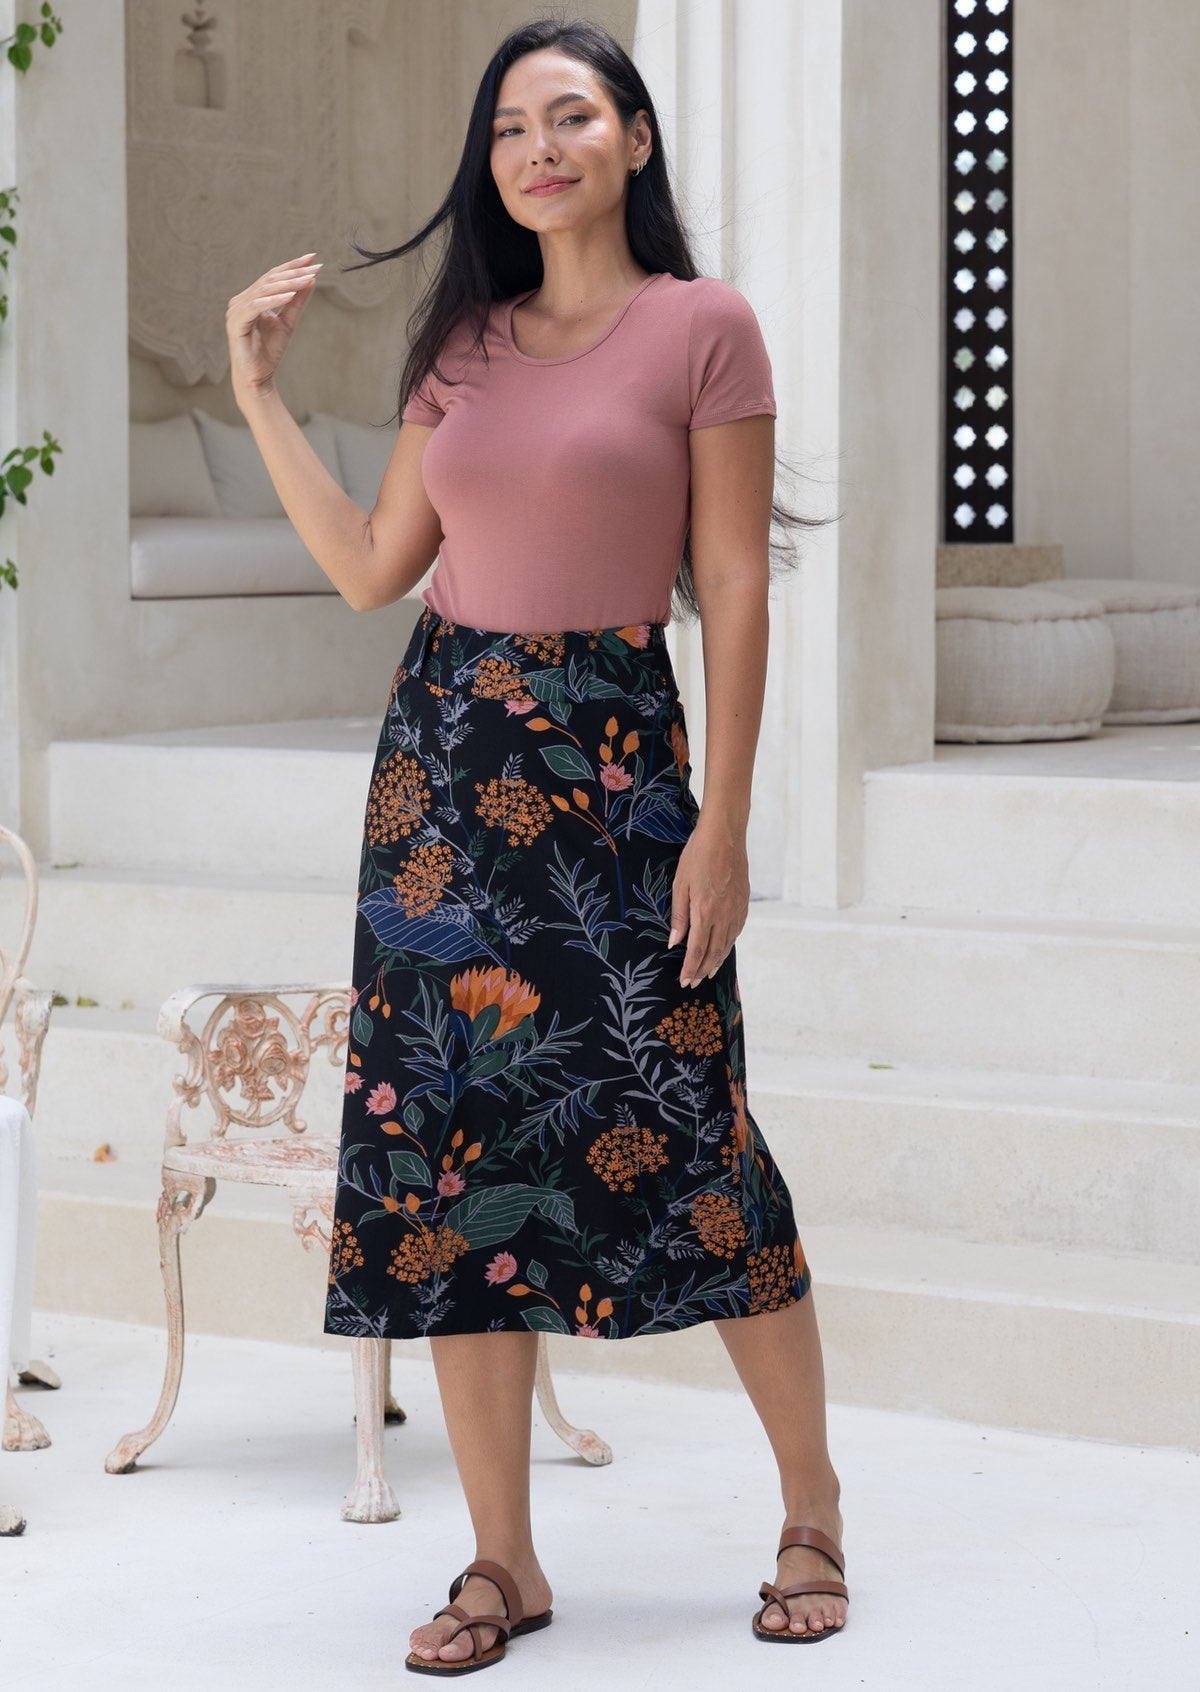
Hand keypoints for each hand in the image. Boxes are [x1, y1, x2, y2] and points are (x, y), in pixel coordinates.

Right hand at [226, 251, 320, 401]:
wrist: (257, 378)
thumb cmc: (269, 352)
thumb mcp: (288, 323)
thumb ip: (297, 302)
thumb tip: (311, 279)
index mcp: (251, 298)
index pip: (273, 276)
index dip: (292, 266)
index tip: (313, 258)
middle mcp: (241, 301)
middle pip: (269, 280)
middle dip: (294, 272)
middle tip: (315, 267)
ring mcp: (236, 311)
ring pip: (264, 290)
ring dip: (287, 284)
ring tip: (307, 279)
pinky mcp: (236, 323)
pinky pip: (256, 306)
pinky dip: (273, 300)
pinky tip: (290, 295)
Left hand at [667, 815, 749, 987]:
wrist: (725, 835)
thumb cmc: (697, 856)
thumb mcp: (680, 885)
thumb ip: (679, 916)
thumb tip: (675, 942)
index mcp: (705, 911)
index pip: (697, 949)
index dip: (690, 968)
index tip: (684, 981)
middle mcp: (724, 915)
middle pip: (714, 951)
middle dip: (702, 970)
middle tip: (694, 983)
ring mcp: (736, 909)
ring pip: (727, 943)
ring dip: (717, 961)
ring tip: (708, 973)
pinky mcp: (744, 902)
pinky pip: (737, 930)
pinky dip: (729, 944)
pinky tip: (723, 948)